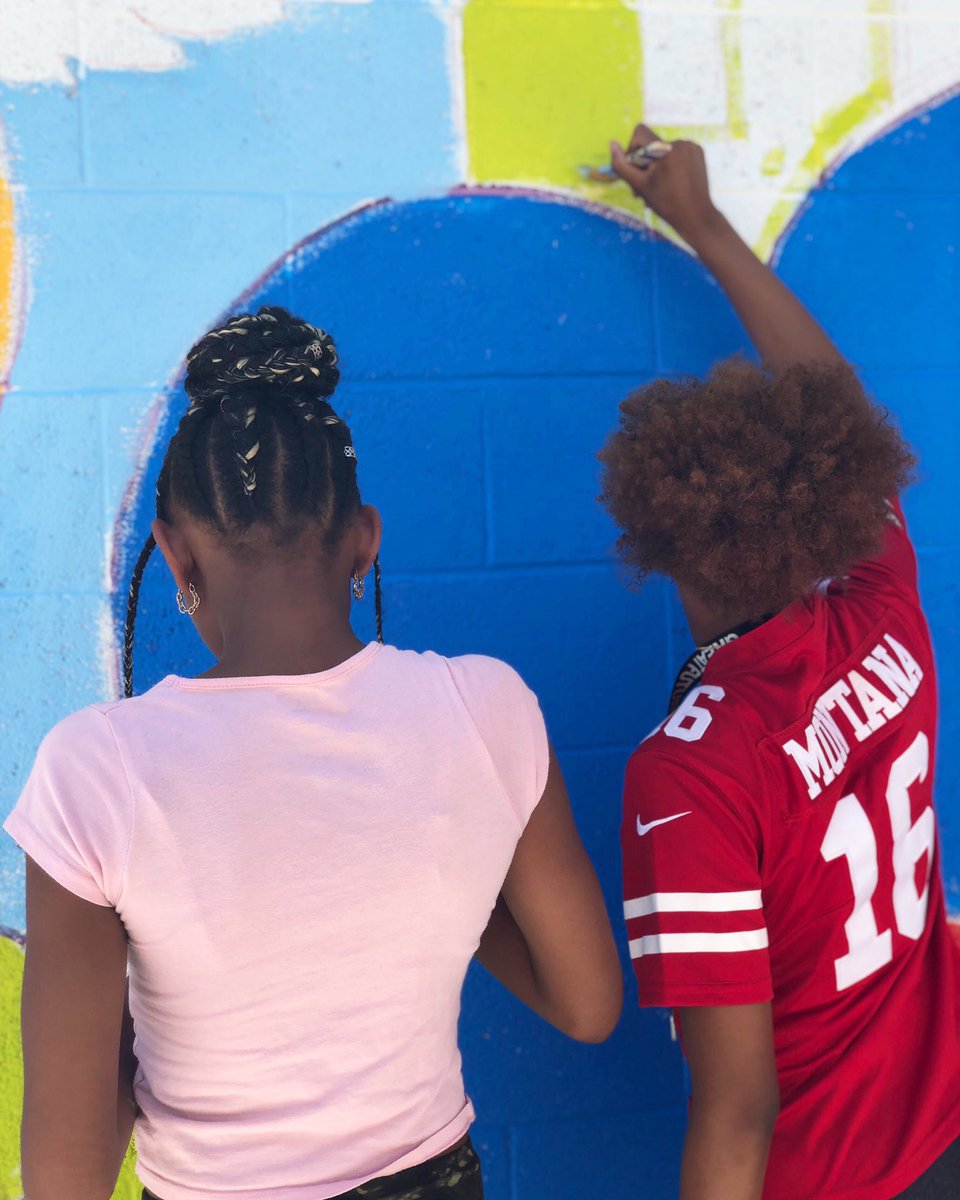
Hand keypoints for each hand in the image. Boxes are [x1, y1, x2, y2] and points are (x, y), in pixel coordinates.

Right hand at [610, 124, 722, 246]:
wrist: (696, 216)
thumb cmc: (665, 204)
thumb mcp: (639, 185)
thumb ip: (622, 165)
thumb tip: (612, 143)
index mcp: (665, 150)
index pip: (640, 133)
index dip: (633, 149)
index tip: (637, 168)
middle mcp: (680, 143)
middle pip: (652, 144)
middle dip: (645, 162)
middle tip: (647, 185)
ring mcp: (691, 146)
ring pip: (664, 149)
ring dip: (658, 165)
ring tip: (661, 185)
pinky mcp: (698, 151)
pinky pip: (677, 151)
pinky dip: (671, 163)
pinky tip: (674, 180)